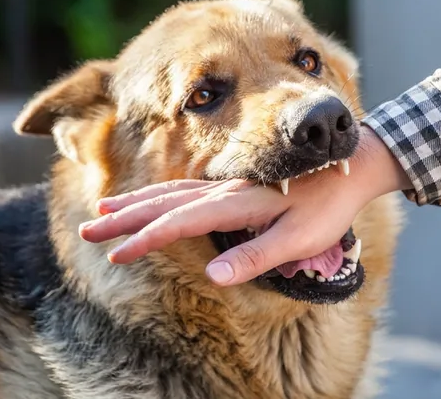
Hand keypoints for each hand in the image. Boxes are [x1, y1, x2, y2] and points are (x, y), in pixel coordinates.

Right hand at [78, 125, 410, 285]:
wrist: (351, 165)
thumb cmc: (328, 207)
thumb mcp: (300, 238)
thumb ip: (257, 256)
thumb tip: (214, 276)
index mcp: (238, 204)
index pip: (181, 223)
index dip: (146, 239)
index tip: (117, 254)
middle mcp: (225, 191)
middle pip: (164, 203)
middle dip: (124, 217)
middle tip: (89, 228)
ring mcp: (227, 186)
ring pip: (171, 192)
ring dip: (136, 202)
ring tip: (105, 209)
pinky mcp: (233, 187)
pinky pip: (186, 189)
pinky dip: (160, 195)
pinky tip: (151, 201)